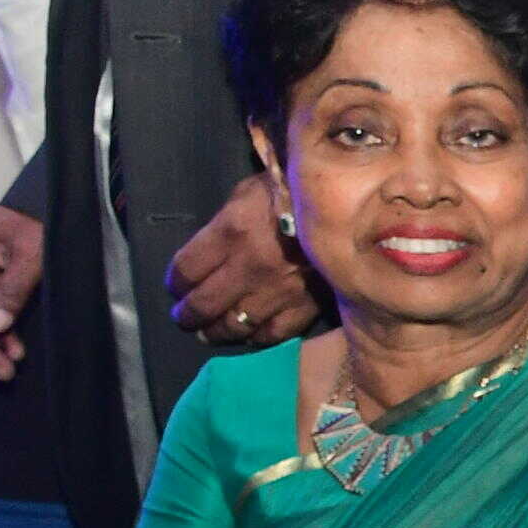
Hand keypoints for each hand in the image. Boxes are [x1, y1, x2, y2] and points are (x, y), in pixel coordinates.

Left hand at [166, 175, 318, 348]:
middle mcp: (250, 268)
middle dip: (188, 314)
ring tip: (210, 332)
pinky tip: (250, 334)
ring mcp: (279, 291)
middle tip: (185, 317)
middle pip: (203, 304)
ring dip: (216, 331)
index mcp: (231, 232)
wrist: (352, 207)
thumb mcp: (249, 193)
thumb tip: (210, 249)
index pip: (186, 270)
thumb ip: (225, 223)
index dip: (175, 282)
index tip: (175, 286)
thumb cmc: (293, 190)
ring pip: (235, 325)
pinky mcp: (307, 305)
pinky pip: (274, 333)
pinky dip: (257, 337)